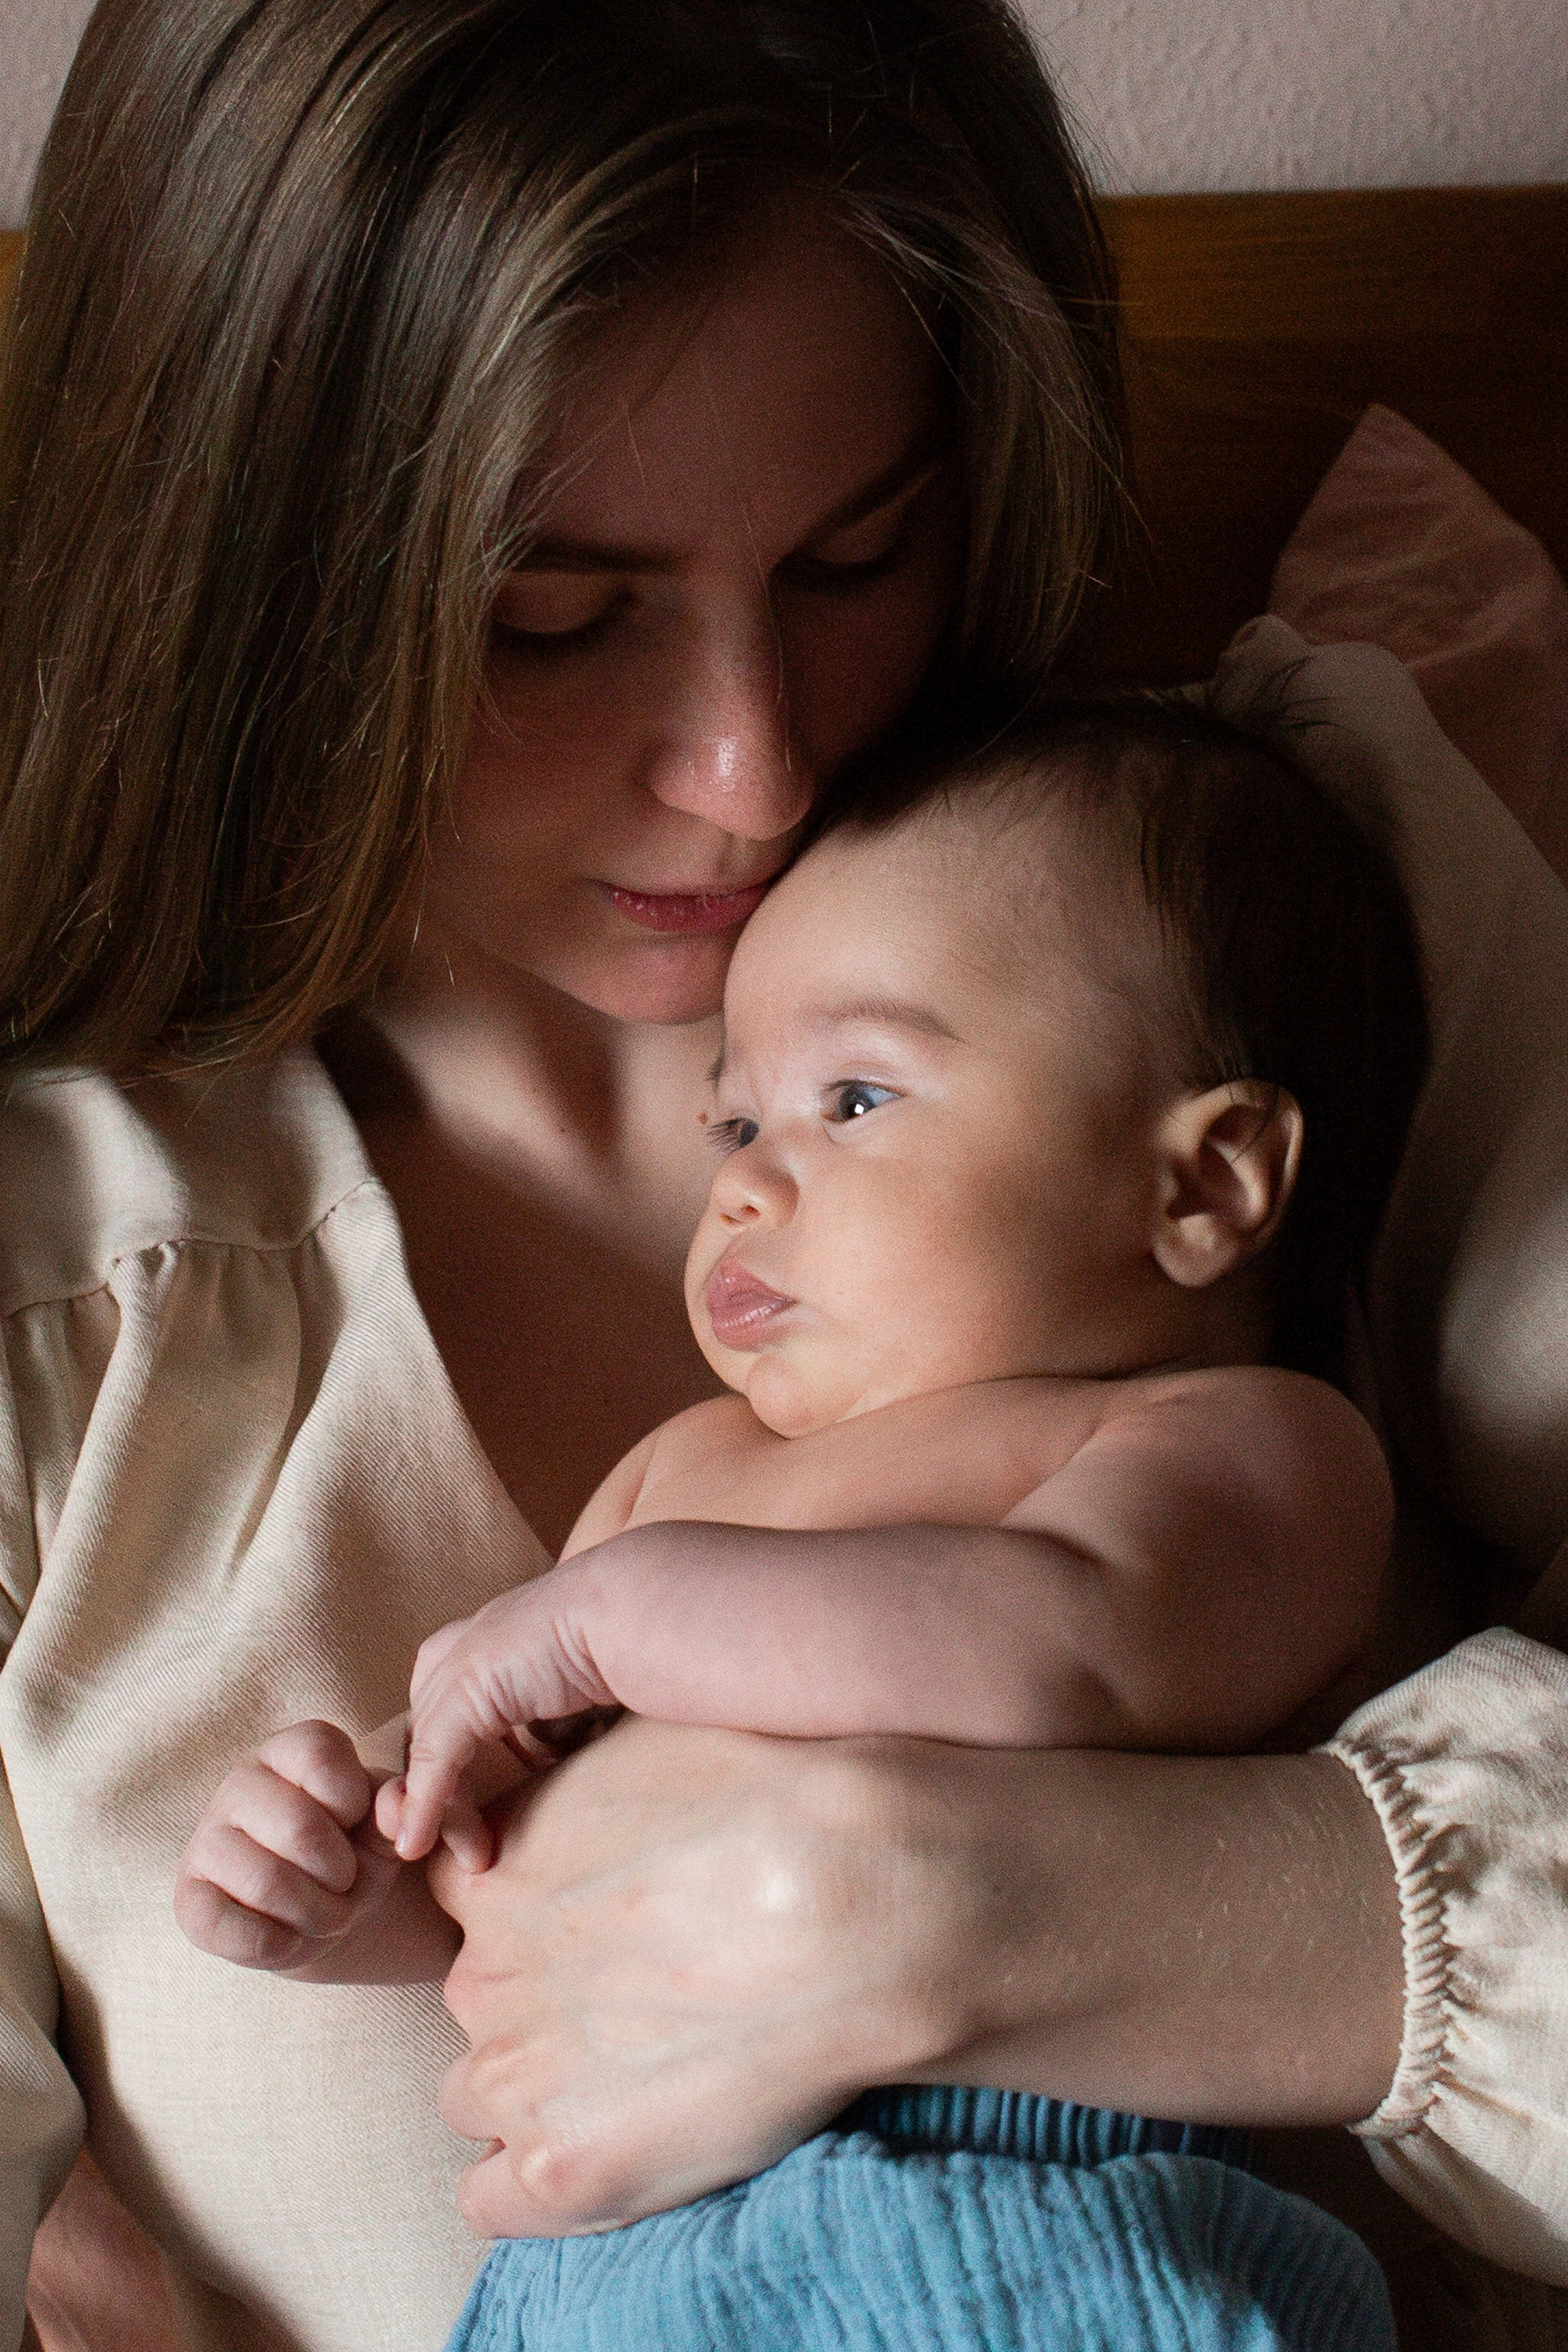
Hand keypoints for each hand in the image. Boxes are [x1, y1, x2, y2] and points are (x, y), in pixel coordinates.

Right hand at [174, 1719, 425, 1977]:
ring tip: (326, 1915)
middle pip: (298, 1827)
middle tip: (347, 1887)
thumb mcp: (385, 1827)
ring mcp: (206, 1839)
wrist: (321, 1911)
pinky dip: (272, 1944)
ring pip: (265, 1881)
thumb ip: (396, 1808)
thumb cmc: (355, 1851)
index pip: (321, 1756)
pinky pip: (222, 1926)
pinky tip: (289, 1938)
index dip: (353, 1803)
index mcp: (290, 1750)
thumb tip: (396, 1804)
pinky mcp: (188, 1896)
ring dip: (314, 1914)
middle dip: (340, 1875)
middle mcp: (241, 1783)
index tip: (356, 1826)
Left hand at [379, 1572, 615, 1868]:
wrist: (634, 1615)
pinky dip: (424, 1808)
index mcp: (484, 1639)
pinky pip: (432, 1763)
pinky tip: (416, 1844)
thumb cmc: (624, 1646)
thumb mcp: (570, 1691)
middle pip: (427, 1740)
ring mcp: (457, 1667)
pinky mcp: (463, 1692)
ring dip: (443, 1816)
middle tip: (472, 1850)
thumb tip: (548, 1755)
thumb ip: (541, 1717)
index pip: (444, 1717)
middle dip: (440, 1799)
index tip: (480, 1820)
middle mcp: (461, 1649)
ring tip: (476, 1858)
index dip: (450, 1771)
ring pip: (427, 1758)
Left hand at [427, 1716, 981, 2236]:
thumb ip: (579, 1788)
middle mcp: (483, 1973)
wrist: (854, 1903)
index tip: (596, 1927)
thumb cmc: (773, 1805)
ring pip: (479, 2098)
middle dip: (540, 2002)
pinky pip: (490, 2199)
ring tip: (641, 2076)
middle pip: (479, 2001)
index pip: (463, 1905)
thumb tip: (578, 1803)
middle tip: (646, 1998)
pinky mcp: (560, 2170)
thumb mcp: (646, 1747)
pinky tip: (604, 2149)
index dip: (528, 1917)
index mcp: (497, 1872)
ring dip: (537, 2092)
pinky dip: (531, 2184)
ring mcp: (515, 2076)